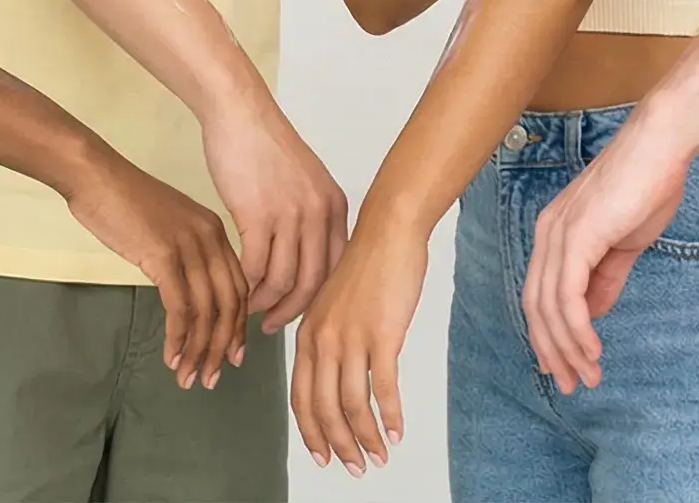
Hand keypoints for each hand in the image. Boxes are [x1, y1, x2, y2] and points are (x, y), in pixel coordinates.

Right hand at [65, 150, 249, 390]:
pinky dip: (178, 339)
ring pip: (207, 311)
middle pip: (230, 304)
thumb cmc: (124, 201)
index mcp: (214, 230)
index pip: (239, 287)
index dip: (237, 326)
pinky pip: (180, 308)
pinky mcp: (163, 256)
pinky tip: (171, 357)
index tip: (232, 355)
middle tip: (212, 377)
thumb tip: (188, 292)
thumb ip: (185, 253)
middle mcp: (210, 238)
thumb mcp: (168, 225)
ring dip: (199, 351)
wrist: (96, 176)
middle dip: (223, 346)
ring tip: (190, 377)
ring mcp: (188, 246)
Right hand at [198, 91, 349, 332]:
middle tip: (273, 325)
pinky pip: (255, 267)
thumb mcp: (304, 180)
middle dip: (292, 310)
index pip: (335, 268)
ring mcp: (290, 215)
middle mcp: (319, 213)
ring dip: (266, 302)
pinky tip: (237, 288)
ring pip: (283, 280)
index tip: (300, 311)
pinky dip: (246, 285)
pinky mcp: (258, 215)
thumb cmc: (265, 145)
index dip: (317, 297)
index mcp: (334, 206)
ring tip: (251, 309)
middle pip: (313, 282)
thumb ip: (311, 215)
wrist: (239, 114)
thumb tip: (305, 257)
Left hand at [290, 226, 424, 474]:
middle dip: (339, 445)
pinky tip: (398, 430)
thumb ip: (326, 335)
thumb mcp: (333, 302)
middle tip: (356, 467)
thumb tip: (330, 371)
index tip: (323, 455)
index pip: (300, 397)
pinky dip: (390, 415)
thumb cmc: (367, 264)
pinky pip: (383, 388)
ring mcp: (351, 337)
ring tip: (380, 455)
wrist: (388, 231)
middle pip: (323, 408)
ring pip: (352, 405)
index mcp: (309, 333)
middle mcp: (323, 339)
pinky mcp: (381, 334)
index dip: (311, 432)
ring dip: (367, 438)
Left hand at [521, 113, 690, 392]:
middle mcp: (547, 234)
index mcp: (555, 233)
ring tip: (588, 375)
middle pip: (535, 306)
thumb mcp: (623, 242)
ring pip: (549, 306)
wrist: (660, 146)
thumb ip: (605, 276)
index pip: (539, 294)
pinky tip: (591, 349)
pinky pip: (568, 294)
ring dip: (567, 348)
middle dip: (551, 350)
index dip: (547, 334)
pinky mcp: (577, 235)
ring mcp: (559, 233)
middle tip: (571, 384)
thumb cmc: (646, 185)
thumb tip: (594, 313)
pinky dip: (577, 328)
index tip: (562, 366)